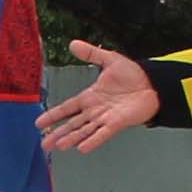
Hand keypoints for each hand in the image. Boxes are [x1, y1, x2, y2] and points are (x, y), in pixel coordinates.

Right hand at [38, 45, 159, 154]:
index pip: (68, 108)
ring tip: (58, 146)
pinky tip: (82, 148)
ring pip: (84, 130)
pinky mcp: (117, 123)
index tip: (39, 123)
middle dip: (58, 133)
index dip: (54, 115)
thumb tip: (72, 43)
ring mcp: (105, 118)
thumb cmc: (133, 74)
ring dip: (72, 138)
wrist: (153, 83)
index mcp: (90, 97)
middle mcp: (95, 110)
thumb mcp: (109, 59)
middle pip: (72, 124)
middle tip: (44, 144)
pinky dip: (92, 140)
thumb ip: (91, 54)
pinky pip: (102, 133)